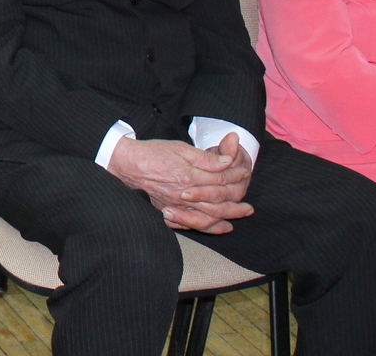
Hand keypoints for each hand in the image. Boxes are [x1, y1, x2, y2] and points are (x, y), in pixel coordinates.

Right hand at [107, 136, 253, 233]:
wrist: (126, 165)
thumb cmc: (152, 153)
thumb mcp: (180, 149)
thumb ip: (205, 158)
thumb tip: (227, 162)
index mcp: (189, 177)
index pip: (220, 179)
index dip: (234, 175)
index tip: (244, 172)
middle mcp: (185, 195)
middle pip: (219, 202)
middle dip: (237, 201)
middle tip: (250, 204)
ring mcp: (177, 206)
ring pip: (209, 216)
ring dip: (228, 216)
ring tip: (241, 214)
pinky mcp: (169, 213)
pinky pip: (193, 225)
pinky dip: (209, 227)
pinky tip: (220, 227)